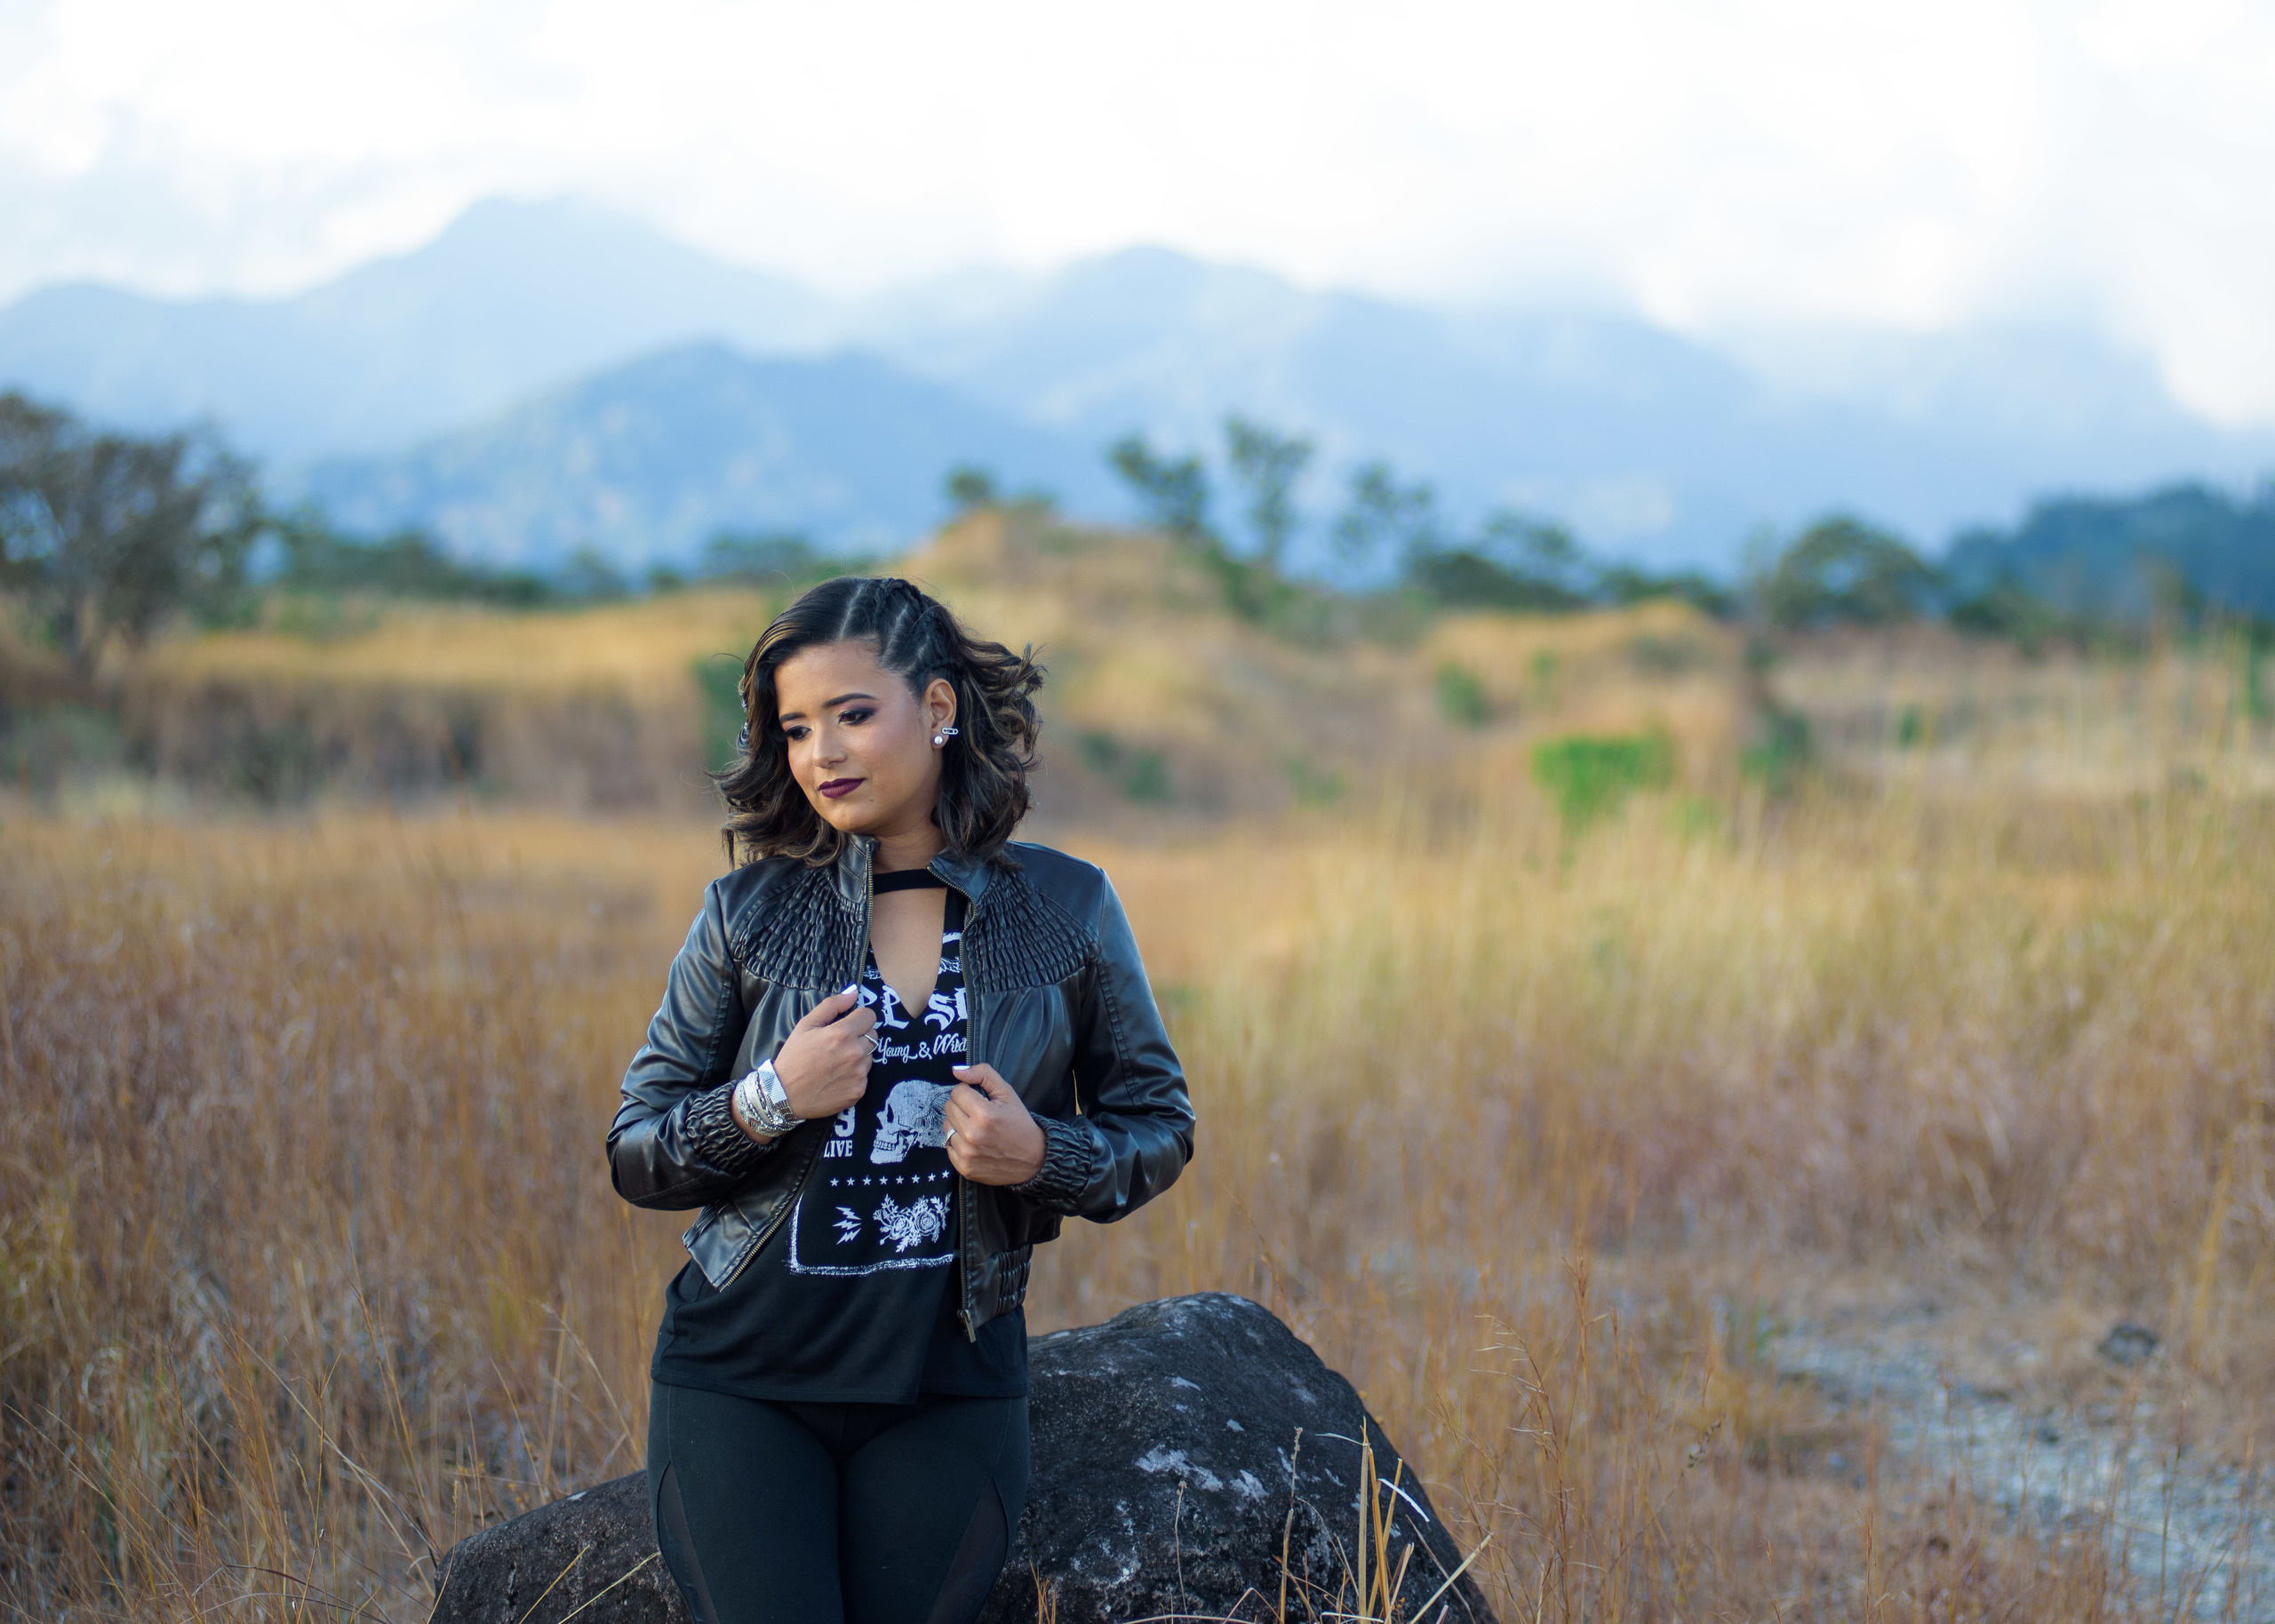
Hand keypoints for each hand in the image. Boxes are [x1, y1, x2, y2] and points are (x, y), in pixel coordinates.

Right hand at [768, 985, 876, 1123]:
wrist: (784, 1094)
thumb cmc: (794, 1057)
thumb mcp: (806, 1025)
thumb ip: (832, 1005)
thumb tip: (853, 992)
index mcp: (842, 1034)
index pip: (869, 1016)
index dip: (858, 1018)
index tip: (848, 1024)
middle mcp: (855, 1053)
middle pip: (873, 1035)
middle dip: (859, 1036)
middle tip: (839, 1044)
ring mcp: (858, 1074)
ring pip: (870, 1056)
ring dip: (858, 1056)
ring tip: (836, 1062)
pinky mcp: (859, 1091)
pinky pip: (865, 1076)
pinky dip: (854, 1075)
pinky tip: (837, 1077)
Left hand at [943, 1064, 1046, 1185]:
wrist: (1033, 1159)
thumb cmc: (1019, 1123)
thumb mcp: (1007, 1093)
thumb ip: (983, 1075)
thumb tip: (956, 1071)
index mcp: (984, 1114)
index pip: (957, 1092)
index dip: (969, 1093)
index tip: (980, 1100)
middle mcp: (972, 1135)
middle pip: (948, 1108)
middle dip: (962, 1107)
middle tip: (978, 1114)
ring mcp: (967, 1153)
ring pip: (946, 1127)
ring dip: (958, 1125)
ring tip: (976, 1129)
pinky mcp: (964, 1167)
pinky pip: (947, 1146)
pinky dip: (958, 1143)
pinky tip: (974, 1143)